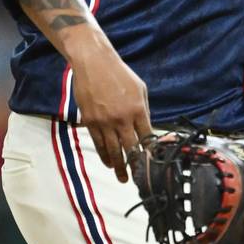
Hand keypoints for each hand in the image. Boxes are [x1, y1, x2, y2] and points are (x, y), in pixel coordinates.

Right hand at [72, 54, 151, 182]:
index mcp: (138, 110)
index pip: (146, 138)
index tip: (152, 164)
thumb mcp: (140, 89)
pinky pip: (98, 143)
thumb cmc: (120, 74)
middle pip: (130, 149)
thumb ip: (143, 110)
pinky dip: (104, 155)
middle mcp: (122, 119)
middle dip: (135, 166)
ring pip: (112, 150)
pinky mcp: (90, 121)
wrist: (94, 63)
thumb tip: (145, 129)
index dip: (150, 153)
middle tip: (138, 180)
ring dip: (118, 166)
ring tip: (122, 177)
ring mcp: (105, 121)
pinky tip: (108, 162)